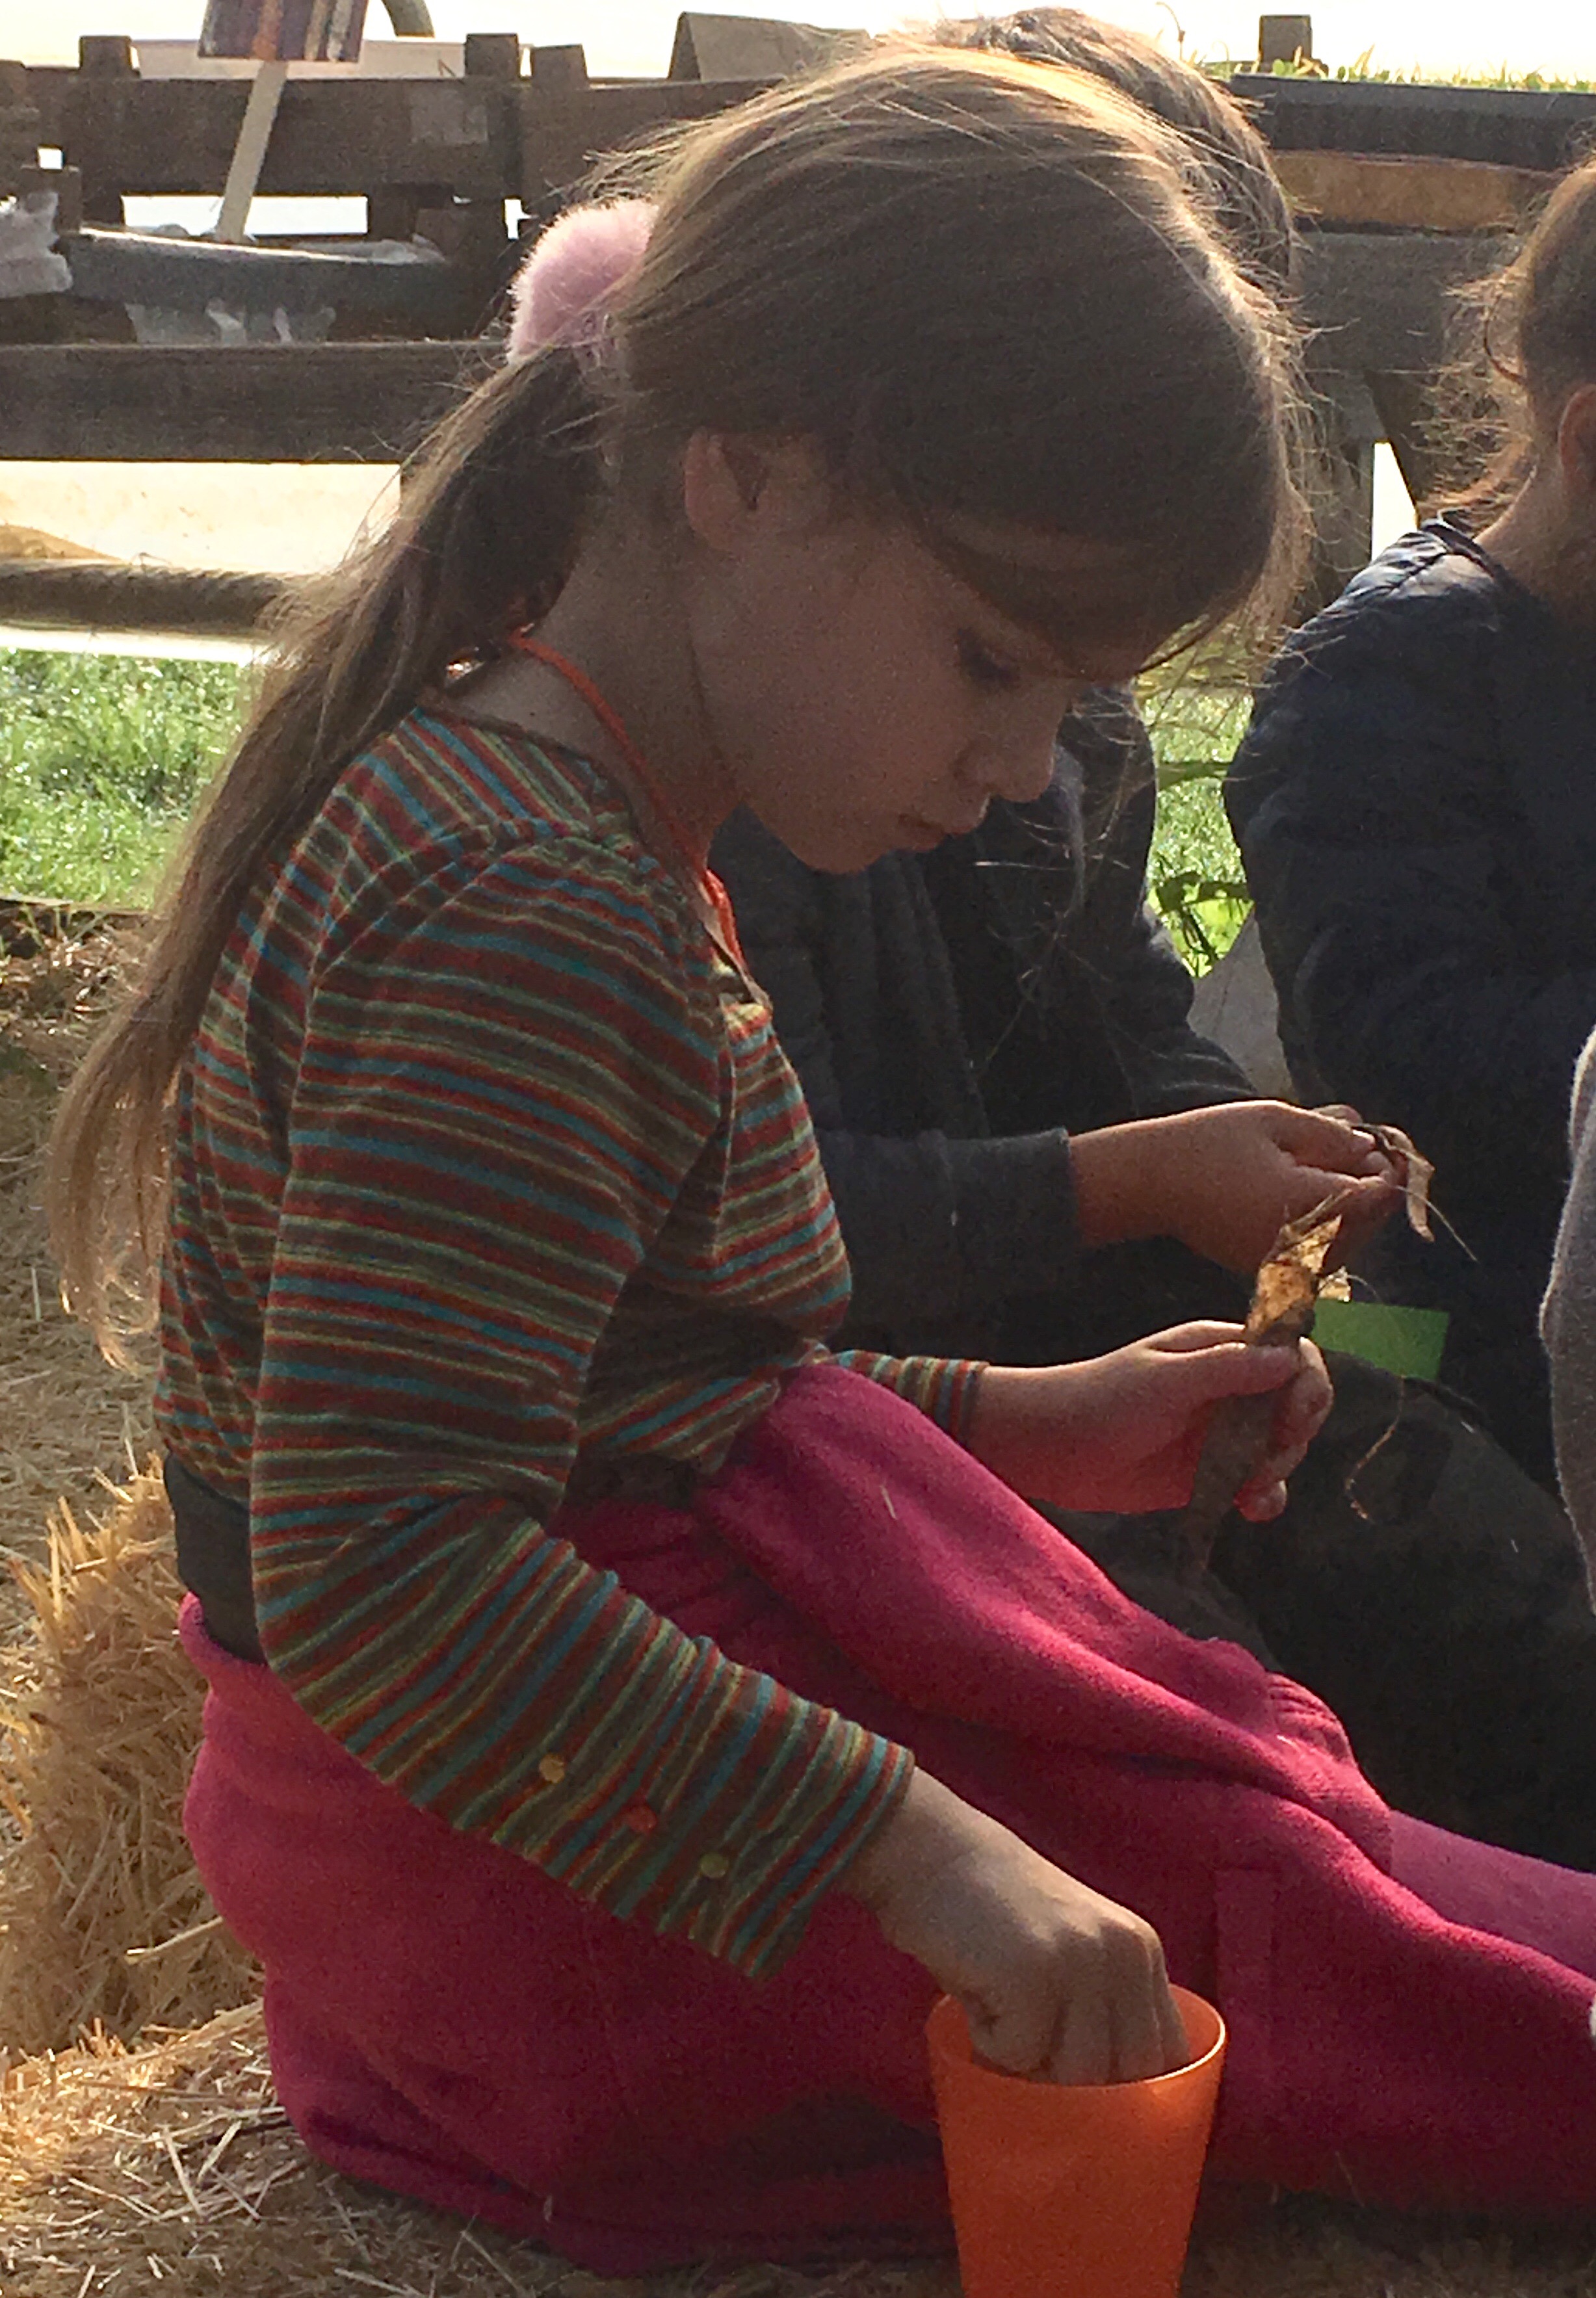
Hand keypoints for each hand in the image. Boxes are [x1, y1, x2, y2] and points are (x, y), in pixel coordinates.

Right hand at [845, 1769, 1185, 2083]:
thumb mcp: (1068, 1953)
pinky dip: (990, 2045)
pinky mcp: (1035, 1974)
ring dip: (1031, 2068)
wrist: (930, 1850)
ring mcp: (1083, 1961)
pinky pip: (1020, 2056)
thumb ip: (1100, 2009)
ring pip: (1079, 2077)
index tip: (1092, 2110)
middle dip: (1080, 2093)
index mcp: (1141, 1950)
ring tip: (1000, 2015)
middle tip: (1029, 2059)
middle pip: (1129, 2079)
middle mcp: (1125, 1952)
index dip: (1134, 2096)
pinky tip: (977, 1996)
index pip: (1168, 2055)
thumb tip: (1107, 2111)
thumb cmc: (990, 1917)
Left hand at [966, 1322, 1332, 1514]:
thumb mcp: (1165, 1381)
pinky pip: (1256, 1484)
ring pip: (1281, 1448)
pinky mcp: (1209, 1473)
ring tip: (1249, 1493)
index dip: (1306, 1385)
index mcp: (1220, 1350)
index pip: (1292, 1355)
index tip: (1293, 1419)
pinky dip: (1264, 1497)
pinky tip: (1250, 1510)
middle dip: (1293, 1435)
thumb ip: (1229, 1369)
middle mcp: (1229, 1387)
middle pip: (1296, 1405)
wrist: (1051, 1449)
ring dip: (1279, 1471)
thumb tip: (1292, 1358)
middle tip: (1266, 1461)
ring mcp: (1220, 1432)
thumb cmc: (1101, 1400)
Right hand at [1071, 1101, 1400, 1273]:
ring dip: (1353, 1209)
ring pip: (1348, 1242)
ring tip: (1333, 1168)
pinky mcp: (1270, 1269)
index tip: (1381, 1145)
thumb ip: (1329, 1133)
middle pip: (1368, 1223)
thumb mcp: (1274, 1119)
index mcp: (1305, 1203)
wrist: (1152, 1182)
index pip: (1376, 1195)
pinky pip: (1319, 1253)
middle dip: (1373, 1188)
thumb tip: (1369, 1147)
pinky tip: (1310, 1194)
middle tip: (1360, 1150)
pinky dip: (1327, 1226)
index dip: (1388, 1169)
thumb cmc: (1209, 1143)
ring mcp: (1286, 1263)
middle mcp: (1302, 1243)